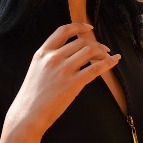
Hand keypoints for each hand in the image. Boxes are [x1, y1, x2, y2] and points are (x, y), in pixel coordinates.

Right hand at [5, 22, 120, 135]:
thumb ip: (50, 59)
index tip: (89, 28)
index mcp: (42, 53)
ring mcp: (64, 70)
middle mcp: (53, 58)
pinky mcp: (73, 83)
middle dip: (95, 44)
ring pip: (90, 51)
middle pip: (81, 42)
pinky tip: (115, 60)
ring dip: (102, 52)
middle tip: (104, 50)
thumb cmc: (32, 96)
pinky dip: (108, 62)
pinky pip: (96, 68)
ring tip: (107, 57)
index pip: (63, 31)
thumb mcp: (36, 69)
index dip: (78, 26)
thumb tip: (69, 54)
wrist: (27, 115)